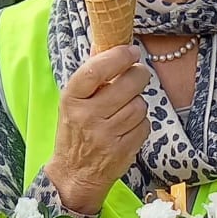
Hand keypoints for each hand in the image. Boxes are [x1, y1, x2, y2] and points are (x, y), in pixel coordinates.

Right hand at [43, 45, 150, 215]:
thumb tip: (107, 43)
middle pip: (128, 85)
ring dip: (138, 103)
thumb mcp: (73, 102)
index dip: (118, 57)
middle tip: (138, 74)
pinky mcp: (123, 150)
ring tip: (127, 107)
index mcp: (71, 99)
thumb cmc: (75, 131)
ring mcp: (106, 135)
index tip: (131, 51)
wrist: (74, 173)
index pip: (96, 70)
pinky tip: (129, 126)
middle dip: (138, 75)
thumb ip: (91, 76)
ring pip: (140, 105)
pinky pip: (145, 125)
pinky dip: (141, 123)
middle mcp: (88, 116)